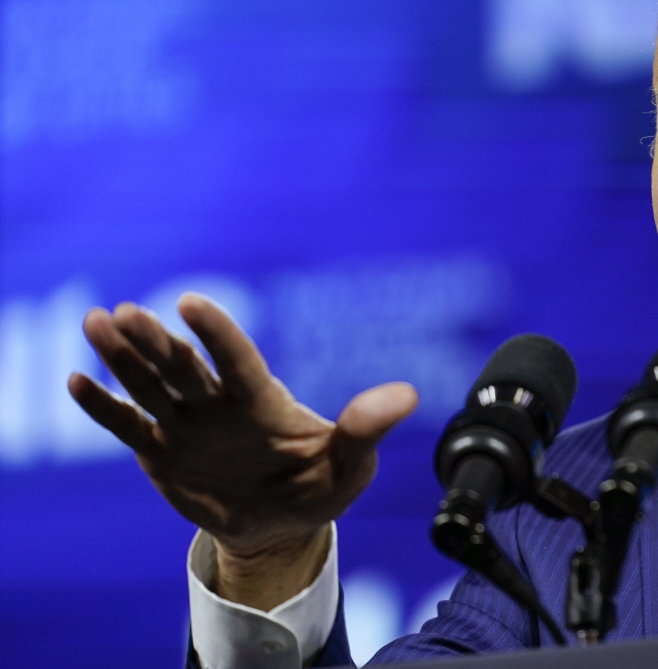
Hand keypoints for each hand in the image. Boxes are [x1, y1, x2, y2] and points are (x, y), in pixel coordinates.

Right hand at [67, 294, 417, 608]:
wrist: (280, 527)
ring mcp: (187, 425)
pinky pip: (128, 425)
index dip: (216, 333)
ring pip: (151, 385)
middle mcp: (219, 403)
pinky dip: (104, 407)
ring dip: (123, 357)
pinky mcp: (160, 451)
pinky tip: (79, 382)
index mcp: (262, 399)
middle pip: (183, 366)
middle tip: (124, 313)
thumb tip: (406, 396)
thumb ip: (366, 430)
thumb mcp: (350, 466)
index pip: (236, 360)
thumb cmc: (320, 488)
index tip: (191, 302)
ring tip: (98, 324)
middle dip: (154, 341)